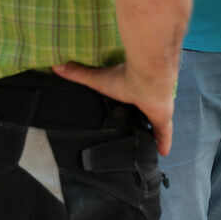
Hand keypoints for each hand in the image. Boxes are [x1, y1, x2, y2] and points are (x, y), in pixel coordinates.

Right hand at [53, 61, 175, 155]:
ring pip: (157, 122)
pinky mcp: (163, 118)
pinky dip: (164, 142)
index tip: (128, 107)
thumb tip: (56, 66)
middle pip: (146, 111)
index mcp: (133, 89)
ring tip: (149, 143)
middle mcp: (147, 99)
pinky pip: (164, 133)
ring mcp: (157, 109)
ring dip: (155, 130)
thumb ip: (78, 73)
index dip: (131, 103)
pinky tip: (163, 153)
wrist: (148, 77)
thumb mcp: (96, 79)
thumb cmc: (123, 77)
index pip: (132, 98)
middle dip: (144, 118)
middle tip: (138, 130)